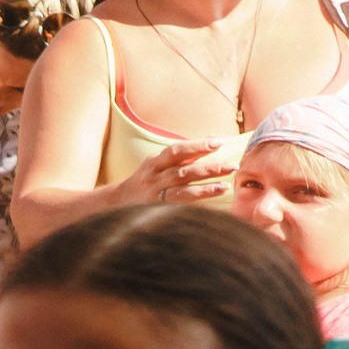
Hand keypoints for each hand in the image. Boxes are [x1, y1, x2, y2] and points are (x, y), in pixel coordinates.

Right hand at [113, 136, 234, 205]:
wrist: (117, 202)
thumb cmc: (147, 179)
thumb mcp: (159, 162)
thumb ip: (185, 152)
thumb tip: (213, 138)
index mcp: (155, 162)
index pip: (177, 151)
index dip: (197, 146)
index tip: (218, 143)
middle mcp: (154, 178)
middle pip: (182, 172)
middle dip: (208, 168)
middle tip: (231, 166)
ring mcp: (155, 196)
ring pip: (181, 191)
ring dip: (204, 188)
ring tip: (225, 186)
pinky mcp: (157, 211)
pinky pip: (179, 208)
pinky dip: (196, 205)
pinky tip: (211, 204)